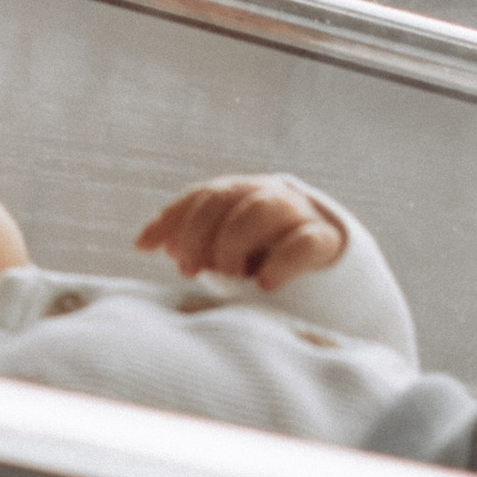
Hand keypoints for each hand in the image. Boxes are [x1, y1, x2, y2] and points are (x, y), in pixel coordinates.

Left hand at [136, 172, 348, 297]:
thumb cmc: (264, 256)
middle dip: (199, 232)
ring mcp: (299, 215)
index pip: (201, 195)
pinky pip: (304, 242)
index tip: (148, 248)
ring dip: (235, 240)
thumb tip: (143, 242)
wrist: (333, 266)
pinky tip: (265, 283)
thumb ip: (189, 240)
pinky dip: (280, 262)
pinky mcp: (327, 241)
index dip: (173, 218)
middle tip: (189, 270)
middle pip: (227, 197)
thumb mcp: (223, 248)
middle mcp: (269, 195)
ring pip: (263, 209)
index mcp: (241, 193)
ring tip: (228, 275)